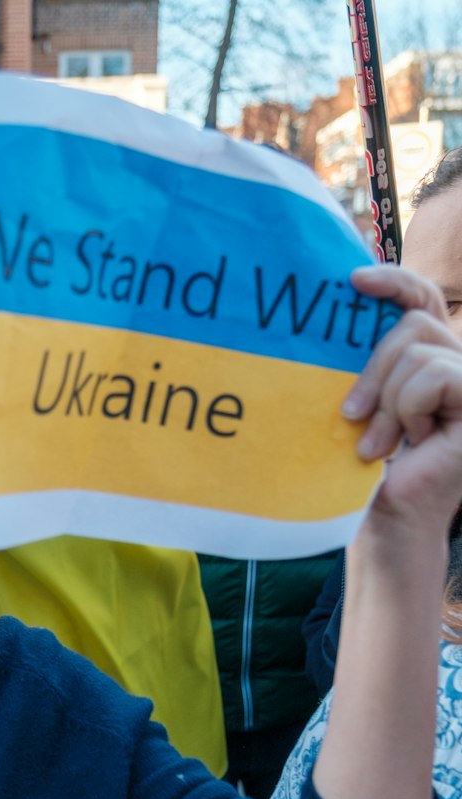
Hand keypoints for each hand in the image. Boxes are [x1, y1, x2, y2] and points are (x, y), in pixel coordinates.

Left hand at [343, 265, 461, 530]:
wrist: (388, 518)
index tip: (353, 280)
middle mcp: (460, 363)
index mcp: (432, 357)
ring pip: (420, 351)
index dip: (395, 280)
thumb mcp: (364, 398)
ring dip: (389, 400)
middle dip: (375, 368)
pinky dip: (410, 408)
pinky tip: (411, 442)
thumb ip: (368, 358)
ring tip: (382, 442)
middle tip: (350, 415)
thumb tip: (347, 298)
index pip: (423, 298)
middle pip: (415, 322)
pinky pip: (436, 375)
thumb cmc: (368, 464)